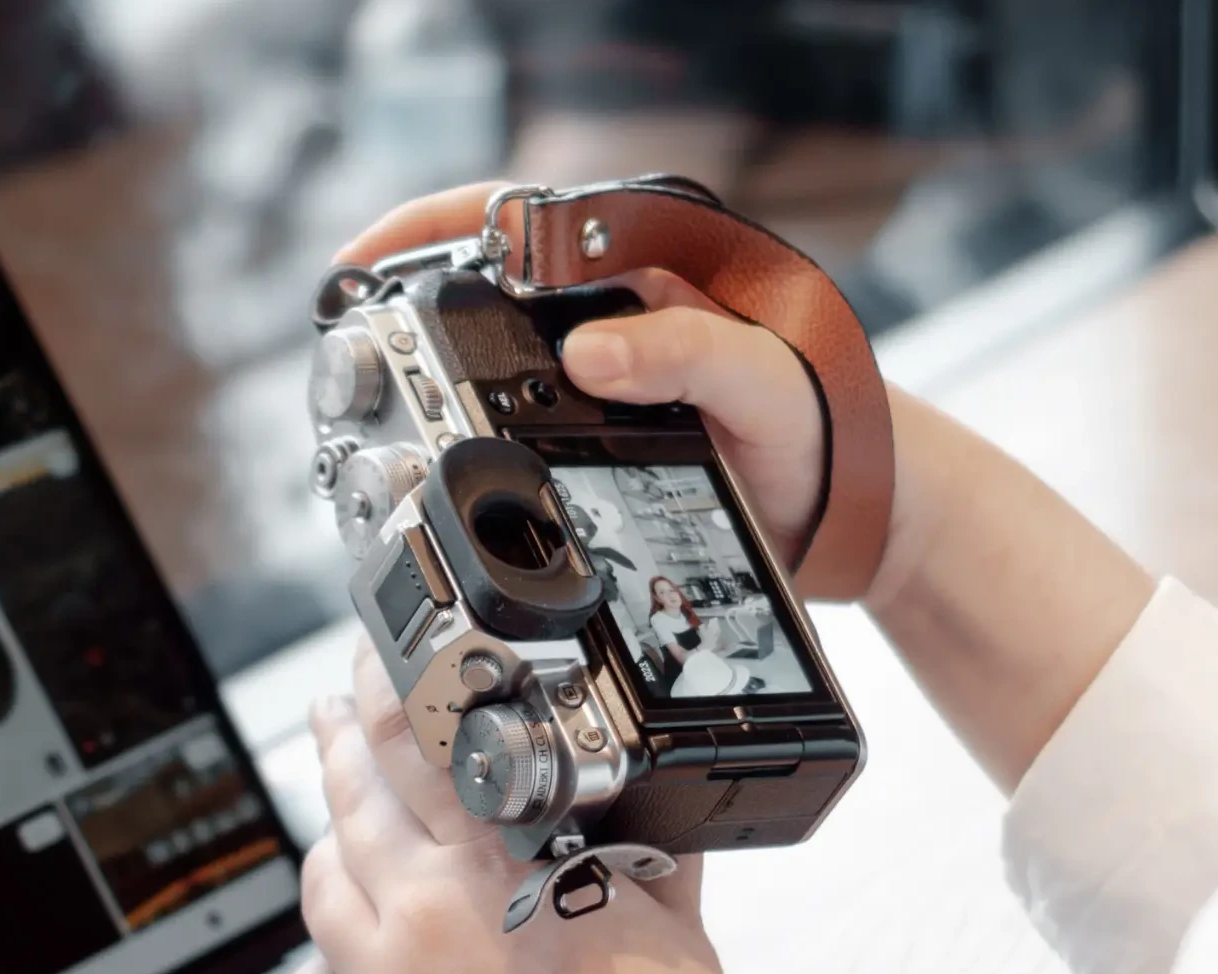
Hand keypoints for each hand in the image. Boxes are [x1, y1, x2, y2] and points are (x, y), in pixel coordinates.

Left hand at [284, 638, 784, 973]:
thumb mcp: (673, 913)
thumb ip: (646, 841)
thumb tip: (649, 801)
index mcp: (503, 864)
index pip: (419, 740)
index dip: (387, 683)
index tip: (381, 656)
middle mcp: (427, 916)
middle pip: (353, 796)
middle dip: (341, 738)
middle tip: (335, 705)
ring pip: (318, 889)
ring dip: (328, 844)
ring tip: (339, 825)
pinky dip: (315, 970)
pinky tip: (338, 958)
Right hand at [338, 184, 1152, 790]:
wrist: (865, 512)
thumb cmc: (832, 426)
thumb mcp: (763, 386)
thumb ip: (689, 358)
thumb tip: (594, 351)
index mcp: (651, 263)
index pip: (518, 215)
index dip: (429, 229)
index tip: (364, 260)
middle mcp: (620, 308)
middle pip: (487, 285)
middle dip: (411, 307)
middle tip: (352, 349)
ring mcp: (610, 369)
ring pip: (497, 354)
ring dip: (436, 373)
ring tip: (378, 404)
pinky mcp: (607, 429)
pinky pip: (521, 416)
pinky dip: (477, 431)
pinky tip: (448, 458)